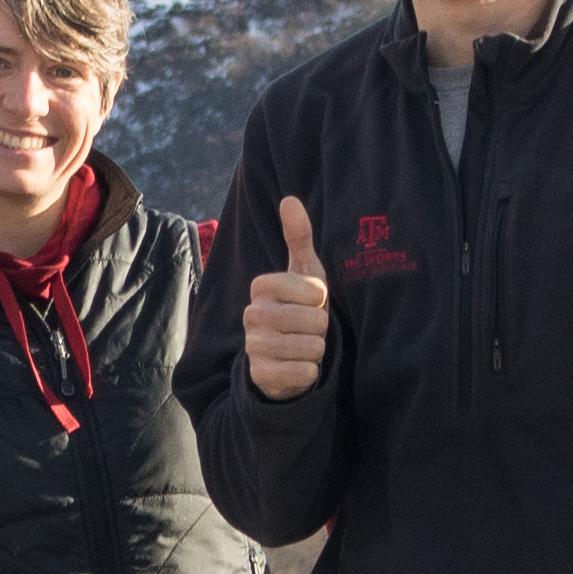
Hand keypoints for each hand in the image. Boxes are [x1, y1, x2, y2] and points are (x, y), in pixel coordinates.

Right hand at [240, 196, 331, 400]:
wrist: (284, 357)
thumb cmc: (300, 308)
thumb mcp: (304, 272)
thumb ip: (298, 236)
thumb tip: (290, 198)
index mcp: (261, 287)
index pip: (312, 290)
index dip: (320, 298)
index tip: (311, 302)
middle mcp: (252, 315)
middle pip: (314, 320)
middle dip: (320, 328)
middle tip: (307, 328)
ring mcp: (253, 346)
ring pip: (311, 347)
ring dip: (316, 350)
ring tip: (302, 346)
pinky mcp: (260, 376)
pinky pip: (304, 372)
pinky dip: (309, 372)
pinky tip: (296, 367)